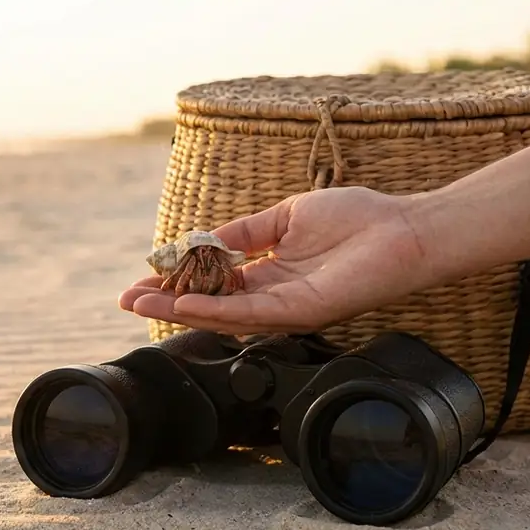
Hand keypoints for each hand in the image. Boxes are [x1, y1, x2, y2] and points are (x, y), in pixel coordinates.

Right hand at [118, 186, 439, 334]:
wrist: (403, 228)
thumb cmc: (356, 218)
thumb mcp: (286, 215)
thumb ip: (246, 231)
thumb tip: (205, 238)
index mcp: (269, 272)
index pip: (212, 282)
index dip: (177, 281)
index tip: (142, 278)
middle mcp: (273, 294)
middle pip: (209, 304)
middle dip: (166, 302)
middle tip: (127, 300)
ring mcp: (286, 306)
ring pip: (223, 315)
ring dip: (180, 310)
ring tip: (143, 304)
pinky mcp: (302, 310)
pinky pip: (251, 313)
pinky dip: (216, 310)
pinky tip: (187, 305)